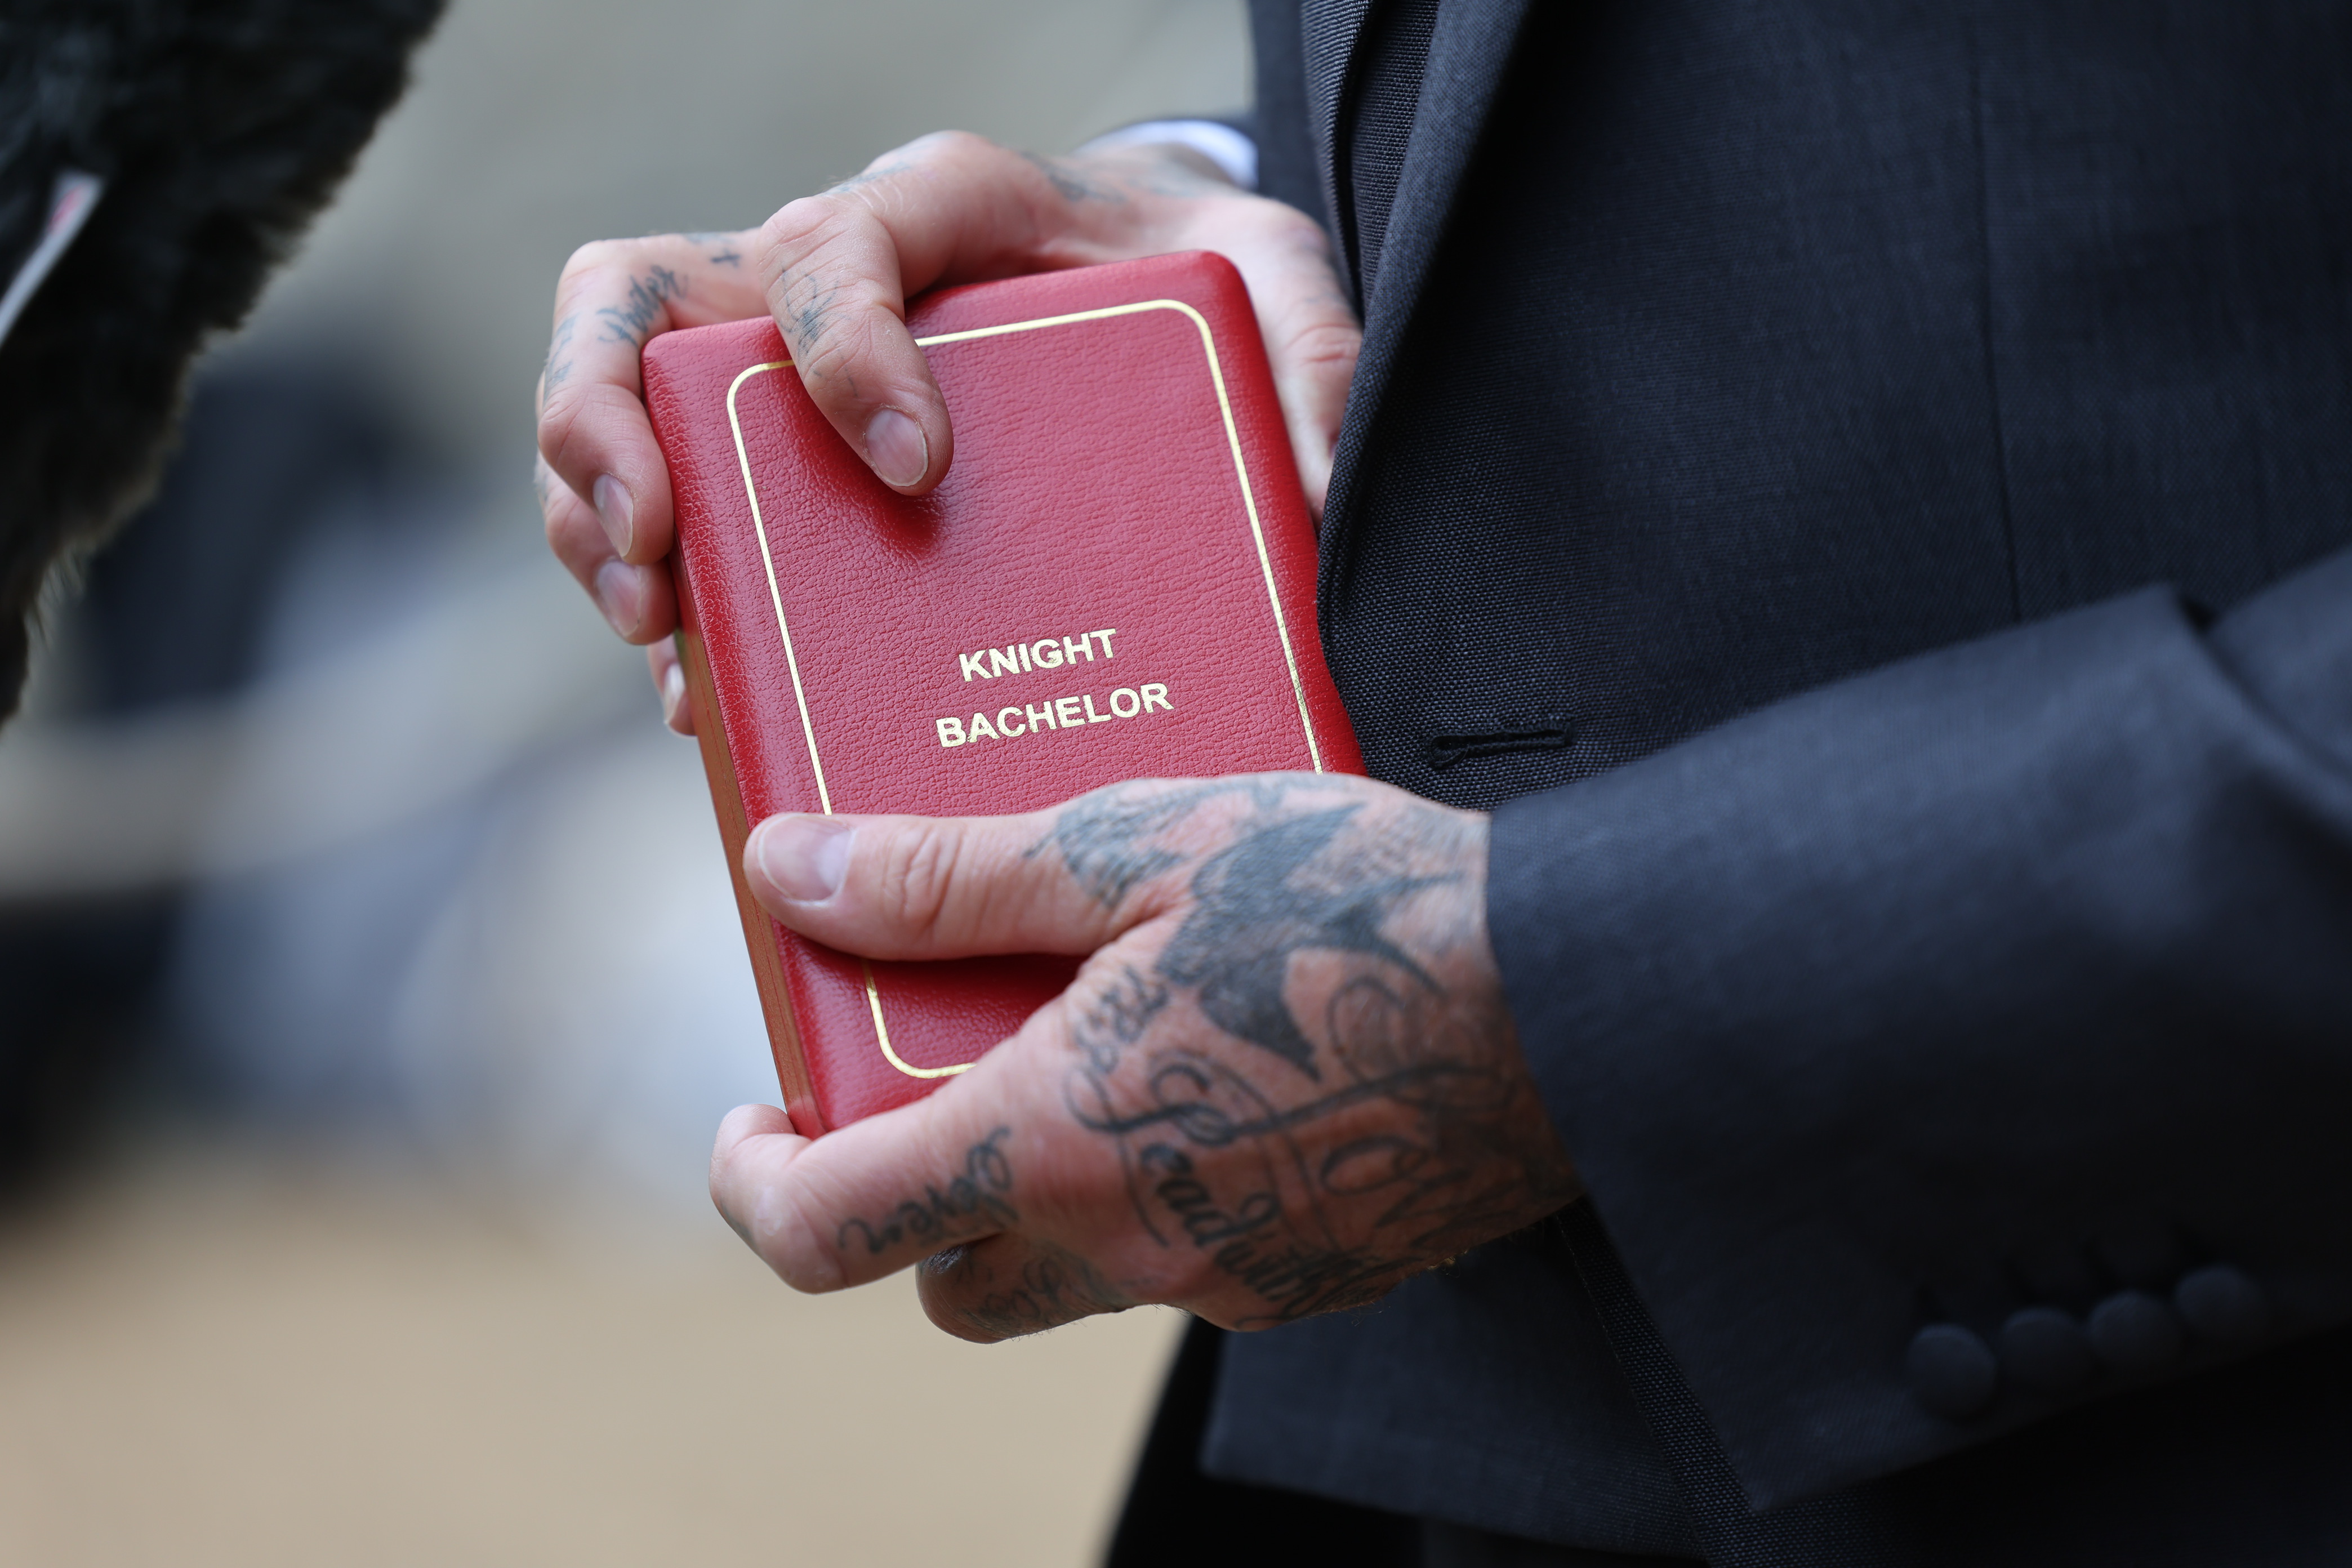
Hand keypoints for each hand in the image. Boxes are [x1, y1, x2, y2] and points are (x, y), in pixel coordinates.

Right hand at [535, 131, 1361, 733]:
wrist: (1157, 284)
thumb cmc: (1197, 276)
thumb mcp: (1272, 283)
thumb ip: (1307, 356)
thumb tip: (1324, 491)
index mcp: (939, 207)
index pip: (837, 243)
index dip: (842, 349)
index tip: (913, 470)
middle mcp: (827, 269)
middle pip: (640, 301)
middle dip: (610, 425)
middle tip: (660, 557)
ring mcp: (781, 368)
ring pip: (625, 407)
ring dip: (597, 521)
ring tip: (664, 640)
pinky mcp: (780, 461)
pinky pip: (680, 513)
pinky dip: (671, 599)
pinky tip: (705, 695)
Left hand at [707, 774, 1579, 1340]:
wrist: (1581, 995)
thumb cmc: (1353, 901)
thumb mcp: (1133, 845)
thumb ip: (944, 874)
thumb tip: (784, 871)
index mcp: (1051, 1144)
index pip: (827, 1229)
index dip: (750, 1183)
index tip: (746, 1120)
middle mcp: (1127, 1247)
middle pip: (944, 1285)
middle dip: (901, 1210)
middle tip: (922, 1084)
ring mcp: (1228, 1283)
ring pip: (1064, 1280)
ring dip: (1029, 1198)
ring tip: (1080, 1053)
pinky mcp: (1315, 1282)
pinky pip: (1181, 1264)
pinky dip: (1147, 1195)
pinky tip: (1205, 1075)